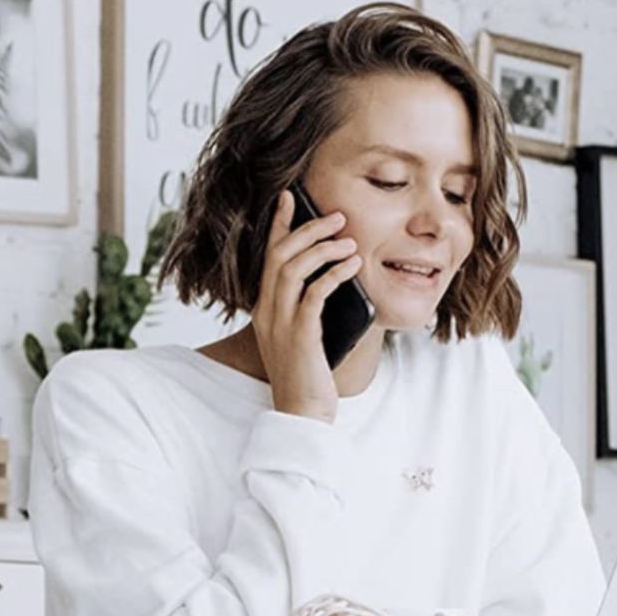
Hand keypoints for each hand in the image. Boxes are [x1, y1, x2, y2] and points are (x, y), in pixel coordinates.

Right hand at [254, 188, 362, 423]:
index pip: (268, 257)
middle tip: (336, 216)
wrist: (302, 416)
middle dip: (307, 229)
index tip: (291, 199)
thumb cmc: (308, 380)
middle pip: (279, 254)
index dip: (279, 225)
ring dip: (323, 247)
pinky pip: (315, 293)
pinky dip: (334, 273)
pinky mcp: (300, 335)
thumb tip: (335, 281)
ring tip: (349, 238)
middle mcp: (267, 313)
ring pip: (293, 268)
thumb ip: (308, 311)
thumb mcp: (303, 339)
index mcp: (264, 311)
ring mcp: (280, 324)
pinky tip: (352, 265)